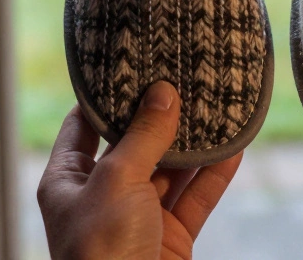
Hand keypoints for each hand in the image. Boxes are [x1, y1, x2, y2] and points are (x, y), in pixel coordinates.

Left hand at [37, 82, 242, 259]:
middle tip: (182, 76)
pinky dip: (214, 174)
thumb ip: (142, 136)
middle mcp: (101, 196)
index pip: (82, 125)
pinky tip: (234, 147)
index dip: (104, 94)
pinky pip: (195, 198)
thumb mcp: (116, 182)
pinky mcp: (171, 237)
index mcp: (68, 181)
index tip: (130, 62)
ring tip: (215, 103)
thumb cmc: (102, 254)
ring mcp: (137, 217)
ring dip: (193, 142)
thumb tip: (162, 93)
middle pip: (132, 143)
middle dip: (158, 114)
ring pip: (169, 169)